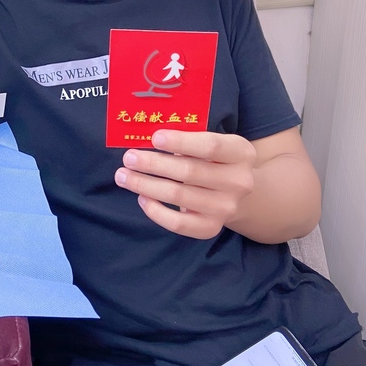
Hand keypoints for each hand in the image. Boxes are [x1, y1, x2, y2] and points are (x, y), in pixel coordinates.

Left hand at [114, 130, 255, 238]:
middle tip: (129, 158)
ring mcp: (226, 208)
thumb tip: (146, 137)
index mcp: (241, 153)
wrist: (234, 192)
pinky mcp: (212, 228)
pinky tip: (141, 197)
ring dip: (145, 185)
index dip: (181, 141)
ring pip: (179, 196)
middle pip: (189, 171)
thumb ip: (188, 138)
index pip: (210, 146)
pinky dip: (156, 211)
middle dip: (154, 164)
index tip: (154, 137)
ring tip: (124, 176)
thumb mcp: (211, 142)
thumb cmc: (212, 160)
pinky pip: (178, 224)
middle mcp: (239, 182)